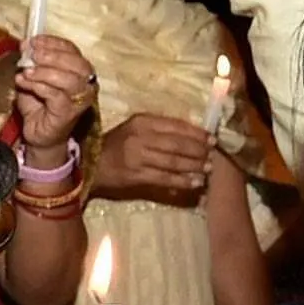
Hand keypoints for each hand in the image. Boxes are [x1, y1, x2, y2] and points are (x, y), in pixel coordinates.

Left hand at [9, 34, 100, 158]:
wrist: (39, 134)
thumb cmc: (39, 105)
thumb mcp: (34, 78)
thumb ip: (31, 62)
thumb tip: (25, 46)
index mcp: (79, 69)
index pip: (71, 49)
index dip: (51, 42)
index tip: (32, 41)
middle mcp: (86, 82)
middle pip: (75, 62)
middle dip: (50, 55)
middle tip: (30, 54)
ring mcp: (80, 99)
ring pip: (68, 79)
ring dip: (43, 72)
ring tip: (25, 71)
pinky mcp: (70, 112)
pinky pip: (56, 95)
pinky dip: (39, 86)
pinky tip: (24, 83)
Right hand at [92, 111, 212, 205]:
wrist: (90, 164)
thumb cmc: (115, 145)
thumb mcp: (135, 129)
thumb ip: (159, 130)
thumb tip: (193, 136)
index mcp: (142, 121)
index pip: (176, 125)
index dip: (197, 133)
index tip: (212, 138)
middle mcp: (140, 137)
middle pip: (177, 144)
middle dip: (199, 150)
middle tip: (213, 155)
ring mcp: (138, 157)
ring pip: (174, 161)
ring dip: (194, 166)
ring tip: (208, 169)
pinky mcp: (136, 175)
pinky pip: (165, 178)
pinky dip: (182, 181)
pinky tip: (195, 183)